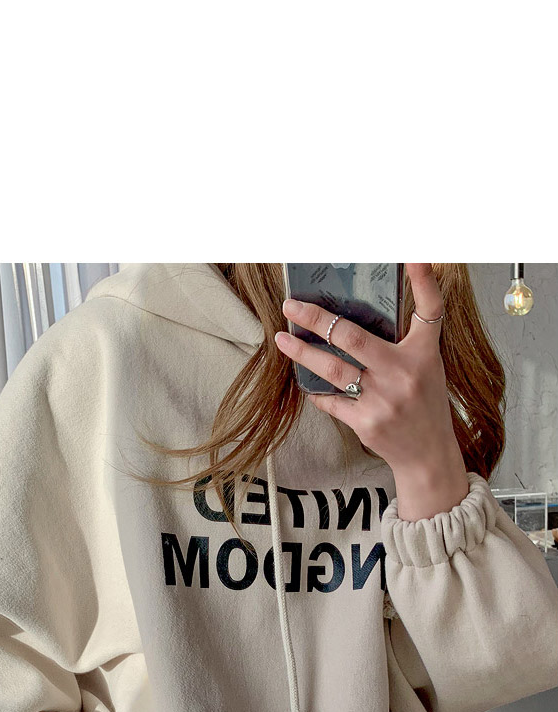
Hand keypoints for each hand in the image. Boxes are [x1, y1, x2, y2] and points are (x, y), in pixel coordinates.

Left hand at [278, 265, 466, 519]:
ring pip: (332, 369)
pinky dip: (316, 389)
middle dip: (316, 319)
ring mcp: (383, 400)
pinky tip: (305, 379)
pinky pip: (330, 400)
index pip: (430, 311)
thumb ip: (407, 338)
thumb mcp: (428, 365)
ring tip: (282, 338)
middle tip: (291, 305)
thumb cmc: (425, 403)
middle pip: (353, 337)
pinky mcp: (366, 423)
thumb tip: (367, 308)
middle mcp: (404, 374)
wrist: (428, 456)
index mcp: (424, 354)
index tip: (415, 255)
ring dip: (302, 351)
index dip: (424, 281)